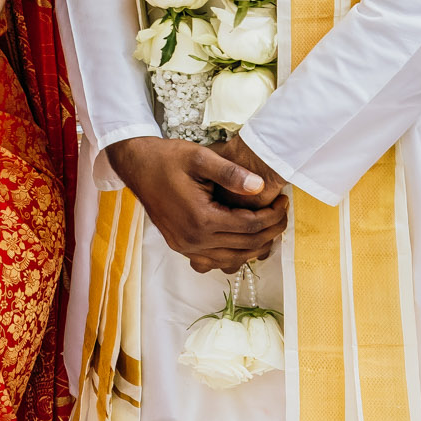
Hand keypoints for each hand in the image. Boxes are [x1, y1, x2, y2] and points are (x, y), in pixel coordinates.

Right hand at [105, 135, 289, 272]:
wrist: (137, 166)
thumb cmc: (168, 158)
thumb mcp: (201, 157)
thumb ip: (231, 172)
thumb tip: (259, 186)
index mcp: (201, 219)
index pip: (250, 226)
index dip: (273, 216)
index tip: (283, 201)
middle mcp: (193, 240)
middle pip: (245, 246)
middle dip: (270, 231)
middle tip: (282, 214)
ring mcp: (185, 247)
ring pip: (232, 260)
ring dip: (254, 247)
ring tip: (268, 227)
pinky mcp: (180, 247)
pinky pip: (213, 263)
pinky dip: (232, 256)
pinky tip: (240, 241)